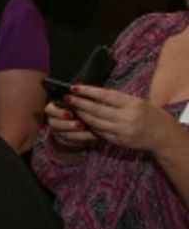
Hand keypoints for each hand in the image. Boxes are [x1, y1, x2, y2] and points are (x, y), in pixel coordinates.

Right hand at [44, 100, 96, 152]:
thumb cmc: (81, 106)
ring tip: (90, 131)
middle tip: (80, 124)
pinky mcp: (65, 140)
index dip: (59, 112)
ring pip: (64, 134)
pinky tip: (93, 136)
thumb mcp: (79, 100)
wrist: (83, 121)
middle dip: (68, 124)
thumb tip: (80, 91)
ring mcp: (58, 131)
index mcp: (53, 107)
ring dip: (77, 134)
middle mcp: (53, 120)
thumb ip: (78, 97)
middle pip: (54, 123)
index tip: (71, 113)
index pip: (50, 110)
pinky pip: (72, 142)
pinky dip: (83, 139)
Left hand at [65, 84, 180, 153]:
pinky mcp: (118, 141)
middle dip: (79, 103)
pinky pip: (99, 132)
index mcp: (132, 104)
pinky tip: (81, 120)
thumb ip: (115, 99)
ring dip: (81, 115)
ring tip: (71, 108)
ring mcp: (122, 131)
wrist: (161, 134)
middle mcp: (127, 117)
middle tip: (66, 98)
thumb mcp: (135, 101)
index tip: (74, 87)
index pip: (105, 96)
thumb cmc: (146, 113)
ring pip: (95, 122)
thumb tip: (91, 92)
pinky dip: (89, 126)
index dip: (88, 91)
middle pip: (97, 110)